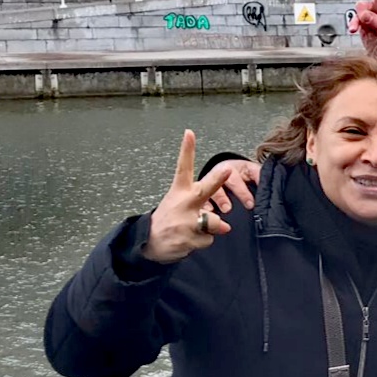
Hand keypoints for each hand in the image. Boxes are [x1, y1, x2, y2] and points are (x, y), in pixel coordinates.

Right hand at [143, 131, 255, 263]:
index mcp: (179, 191)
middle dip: (217, 180)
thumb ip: (206, 211)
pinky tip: (189, 240)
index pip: (183, 167)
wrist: (148, 243)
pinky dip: (203, 241)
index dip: (187, 150)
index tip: (189, 133)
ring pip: (215, 222)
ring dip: (209, 229)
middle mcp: (183, 203)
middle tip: (227, 169)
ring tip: (190, 230)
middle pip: (205, 190)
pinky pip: (210, 239)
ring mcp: (186, 221)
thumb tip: (226, 227)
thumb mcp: (182, 207)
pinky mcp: (189, 237)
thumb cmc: (169, 219)